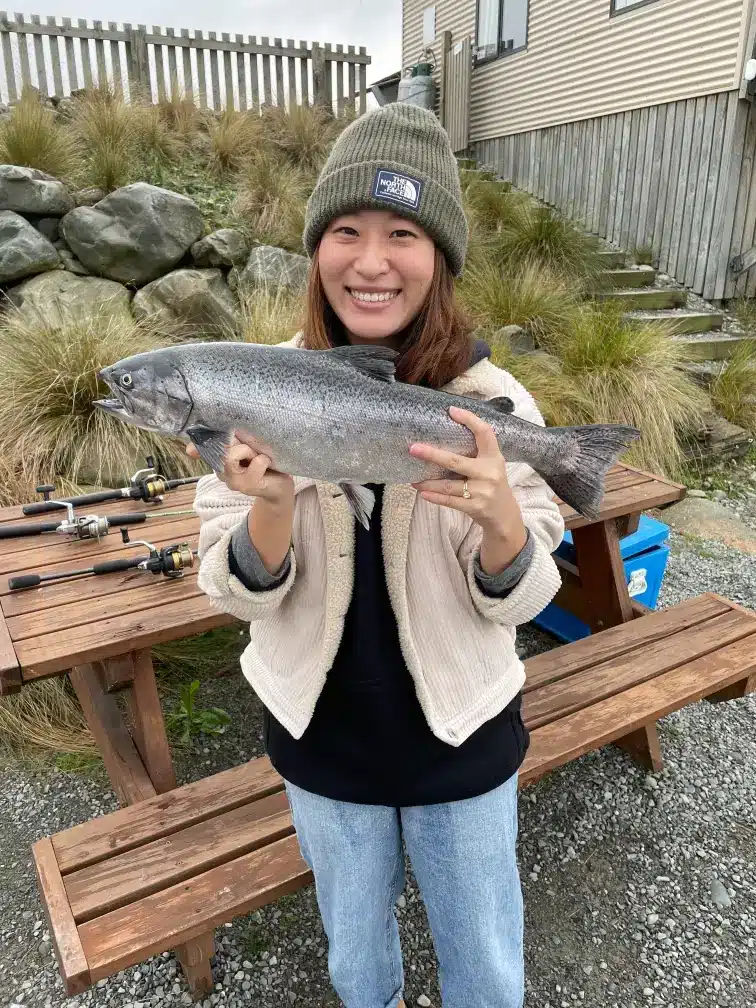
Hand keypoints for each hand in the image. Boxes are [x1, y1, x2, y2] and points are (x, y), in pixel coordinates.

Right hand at [186, 431, 293, 506]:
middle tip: (251, 447)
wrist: (280, 484)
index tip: (195, 446)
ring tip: (259, 456)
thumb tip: (189, 450)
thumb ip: (226, 442)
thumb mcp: (245, 446)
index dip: (198, 445)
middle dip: (236, 442)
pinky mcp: (247, 487)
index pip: (202, 449)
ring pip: (231, 457)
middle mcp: (221, 472)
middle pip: (217, 449)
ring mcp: (233, 482)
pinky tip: (267, 464)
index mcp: (218, 460)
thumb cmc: (262, 460)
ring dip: (249, 451)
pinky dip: (263, 460)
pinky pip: (255, 464)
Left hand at [410, 406, 526, 552]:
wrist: (504, 514)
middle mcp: (488, 473)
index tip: (452, 410)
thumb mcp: (492, 465)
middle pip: (455, 461)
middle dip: (432, 455)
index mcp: (494, 457)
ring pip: (448, 485)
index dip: (470, 419)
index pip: (485, 433)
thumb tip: (444, 436)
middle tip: (413, 448)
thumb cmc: (492, 484)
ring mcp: (482, 491)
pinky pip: (450, 501)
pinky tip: (423, 493)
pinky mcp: (475, 506)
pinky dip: (434, 497)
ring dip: (428, 483)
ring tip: (414, 480)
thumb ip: (476, 452)